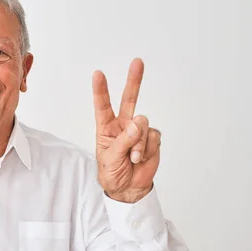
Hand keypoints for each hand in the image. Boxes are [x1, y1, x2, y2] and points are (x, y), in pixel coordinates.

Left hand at [92, 58, 160, 202]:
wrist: (128, 188)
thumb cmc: (112, 172)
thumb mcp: (110, 158)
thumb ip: (123, 140)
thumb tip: (138, 123)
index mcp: (106, 128)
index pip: (103, 106)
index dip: (101, 90)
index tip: (98, 74)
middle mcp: (123, 125)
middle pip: (129, 99)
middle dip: (134, 81)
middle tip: (137, 62)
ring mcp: (138, 131)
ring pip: (142, 125)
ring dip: (138, 144)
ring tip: (132, 158)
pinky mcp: (151, 139)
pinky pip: (153, 137)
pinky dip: (147, 149)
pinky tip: (141, 158)